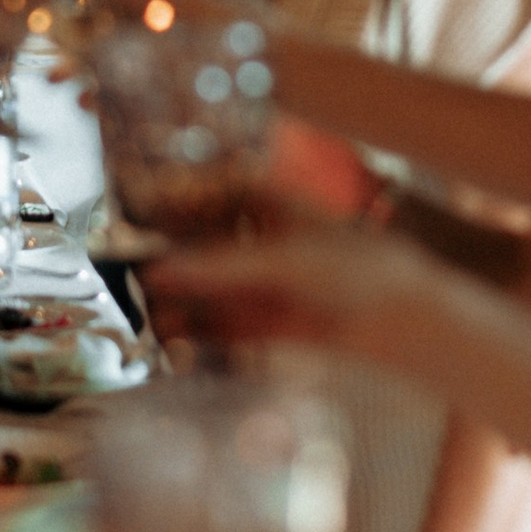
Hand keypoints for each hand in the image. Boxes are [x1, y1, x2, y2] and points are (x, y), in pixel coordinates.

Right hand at [144, 225, 449, 360]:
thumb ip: (217, 268)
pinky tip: (171, 336)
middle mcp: (257, 237)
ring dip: (178, 301)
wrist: (406, 318)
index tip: (127, 219)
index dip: (165, 205)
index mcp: (262, 199)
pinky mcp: (268, 321)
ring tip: (140, 313)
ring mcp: (262, 280)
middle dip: (167, 262)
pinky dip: (199, 330)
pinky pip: (224, 322)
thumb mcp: (281, 260)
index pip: (201, 195)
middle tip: (124, 275)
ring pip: (208, 288)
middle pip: (199, 246)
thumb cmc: (355, 266)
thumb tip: (156, 272)